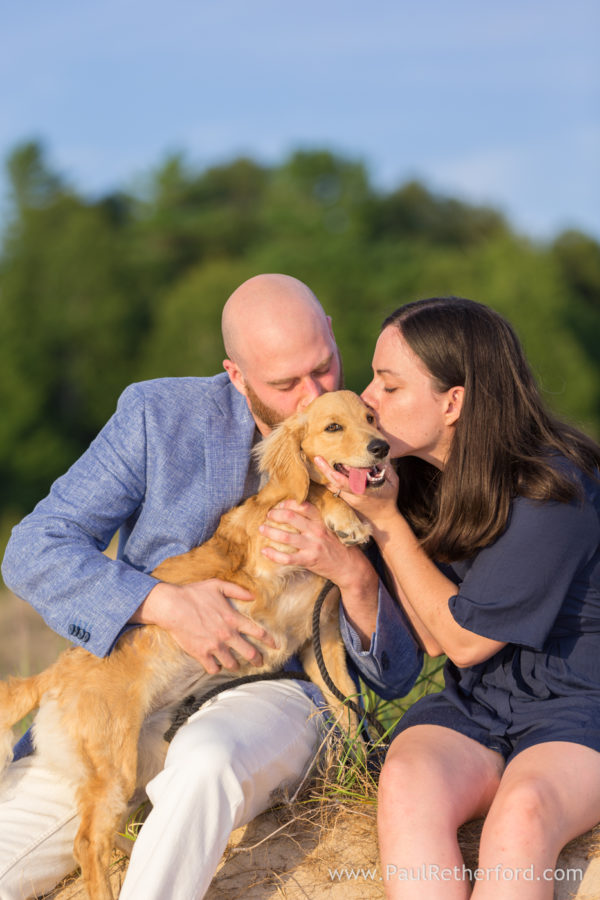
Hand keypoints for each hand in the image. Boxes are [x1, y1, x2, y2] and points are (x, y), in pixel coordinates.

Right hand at [136, 579, 275, 673]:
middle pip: (249, 653)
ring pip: (232, 664)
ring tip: (237, 665)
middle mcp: (227, 634)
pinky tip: (216, 664)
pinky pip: (213, 668)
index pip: (258, 632)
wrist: (172, 606)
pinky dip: (216, 668)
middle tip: (260, 663)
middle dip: (257, 659)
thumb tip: (253, 596)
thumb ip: (237, 591)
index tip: (276, 646)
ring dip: (236, 665)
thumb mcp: (218, 585)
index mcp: (233, 618)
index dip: (269, 640)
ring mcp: (214, 646)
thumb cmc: (194, 593)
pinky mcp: (201, 654)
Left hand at [259, 500, 358, 585]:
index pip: (304, 506)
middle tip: (268, 515)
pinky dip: (273, 555)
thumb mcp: (331, 529)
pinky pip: (287, 558)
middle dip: (276, 514)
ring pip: (286, 537)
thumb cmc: (339, 547)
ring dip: (271, 532)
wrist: (350, 567)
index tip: (280, 504)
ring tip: (262, 529)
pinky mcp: (308, 560)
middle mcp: (316, 532)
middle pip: (291, 518)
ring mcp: (312, 546)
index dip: (289, 503)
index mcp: (321, 522)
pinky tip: (265, 551)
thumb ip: (316, 522)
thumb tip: (297, 513)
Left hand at [313, 456, 400, 532]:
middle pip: (335, 484)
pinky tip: (322, 469)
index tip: (332, 463)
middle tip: (317, 458)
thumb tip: (380, 455)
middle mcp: (354, 496)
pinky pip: (334, 488)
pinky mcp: (345, 499)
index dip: (338, 475)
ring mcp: (348, 499)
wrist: (383, 519)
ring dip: (324, 474)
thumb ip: (387, 469)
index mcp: (365, 492)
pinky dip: (328, 479)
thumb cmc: (389, 498)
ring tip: (318, 460)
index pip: (349, 483)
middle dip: (326, 471)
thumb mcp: (393, 483)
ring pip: (332, 486)